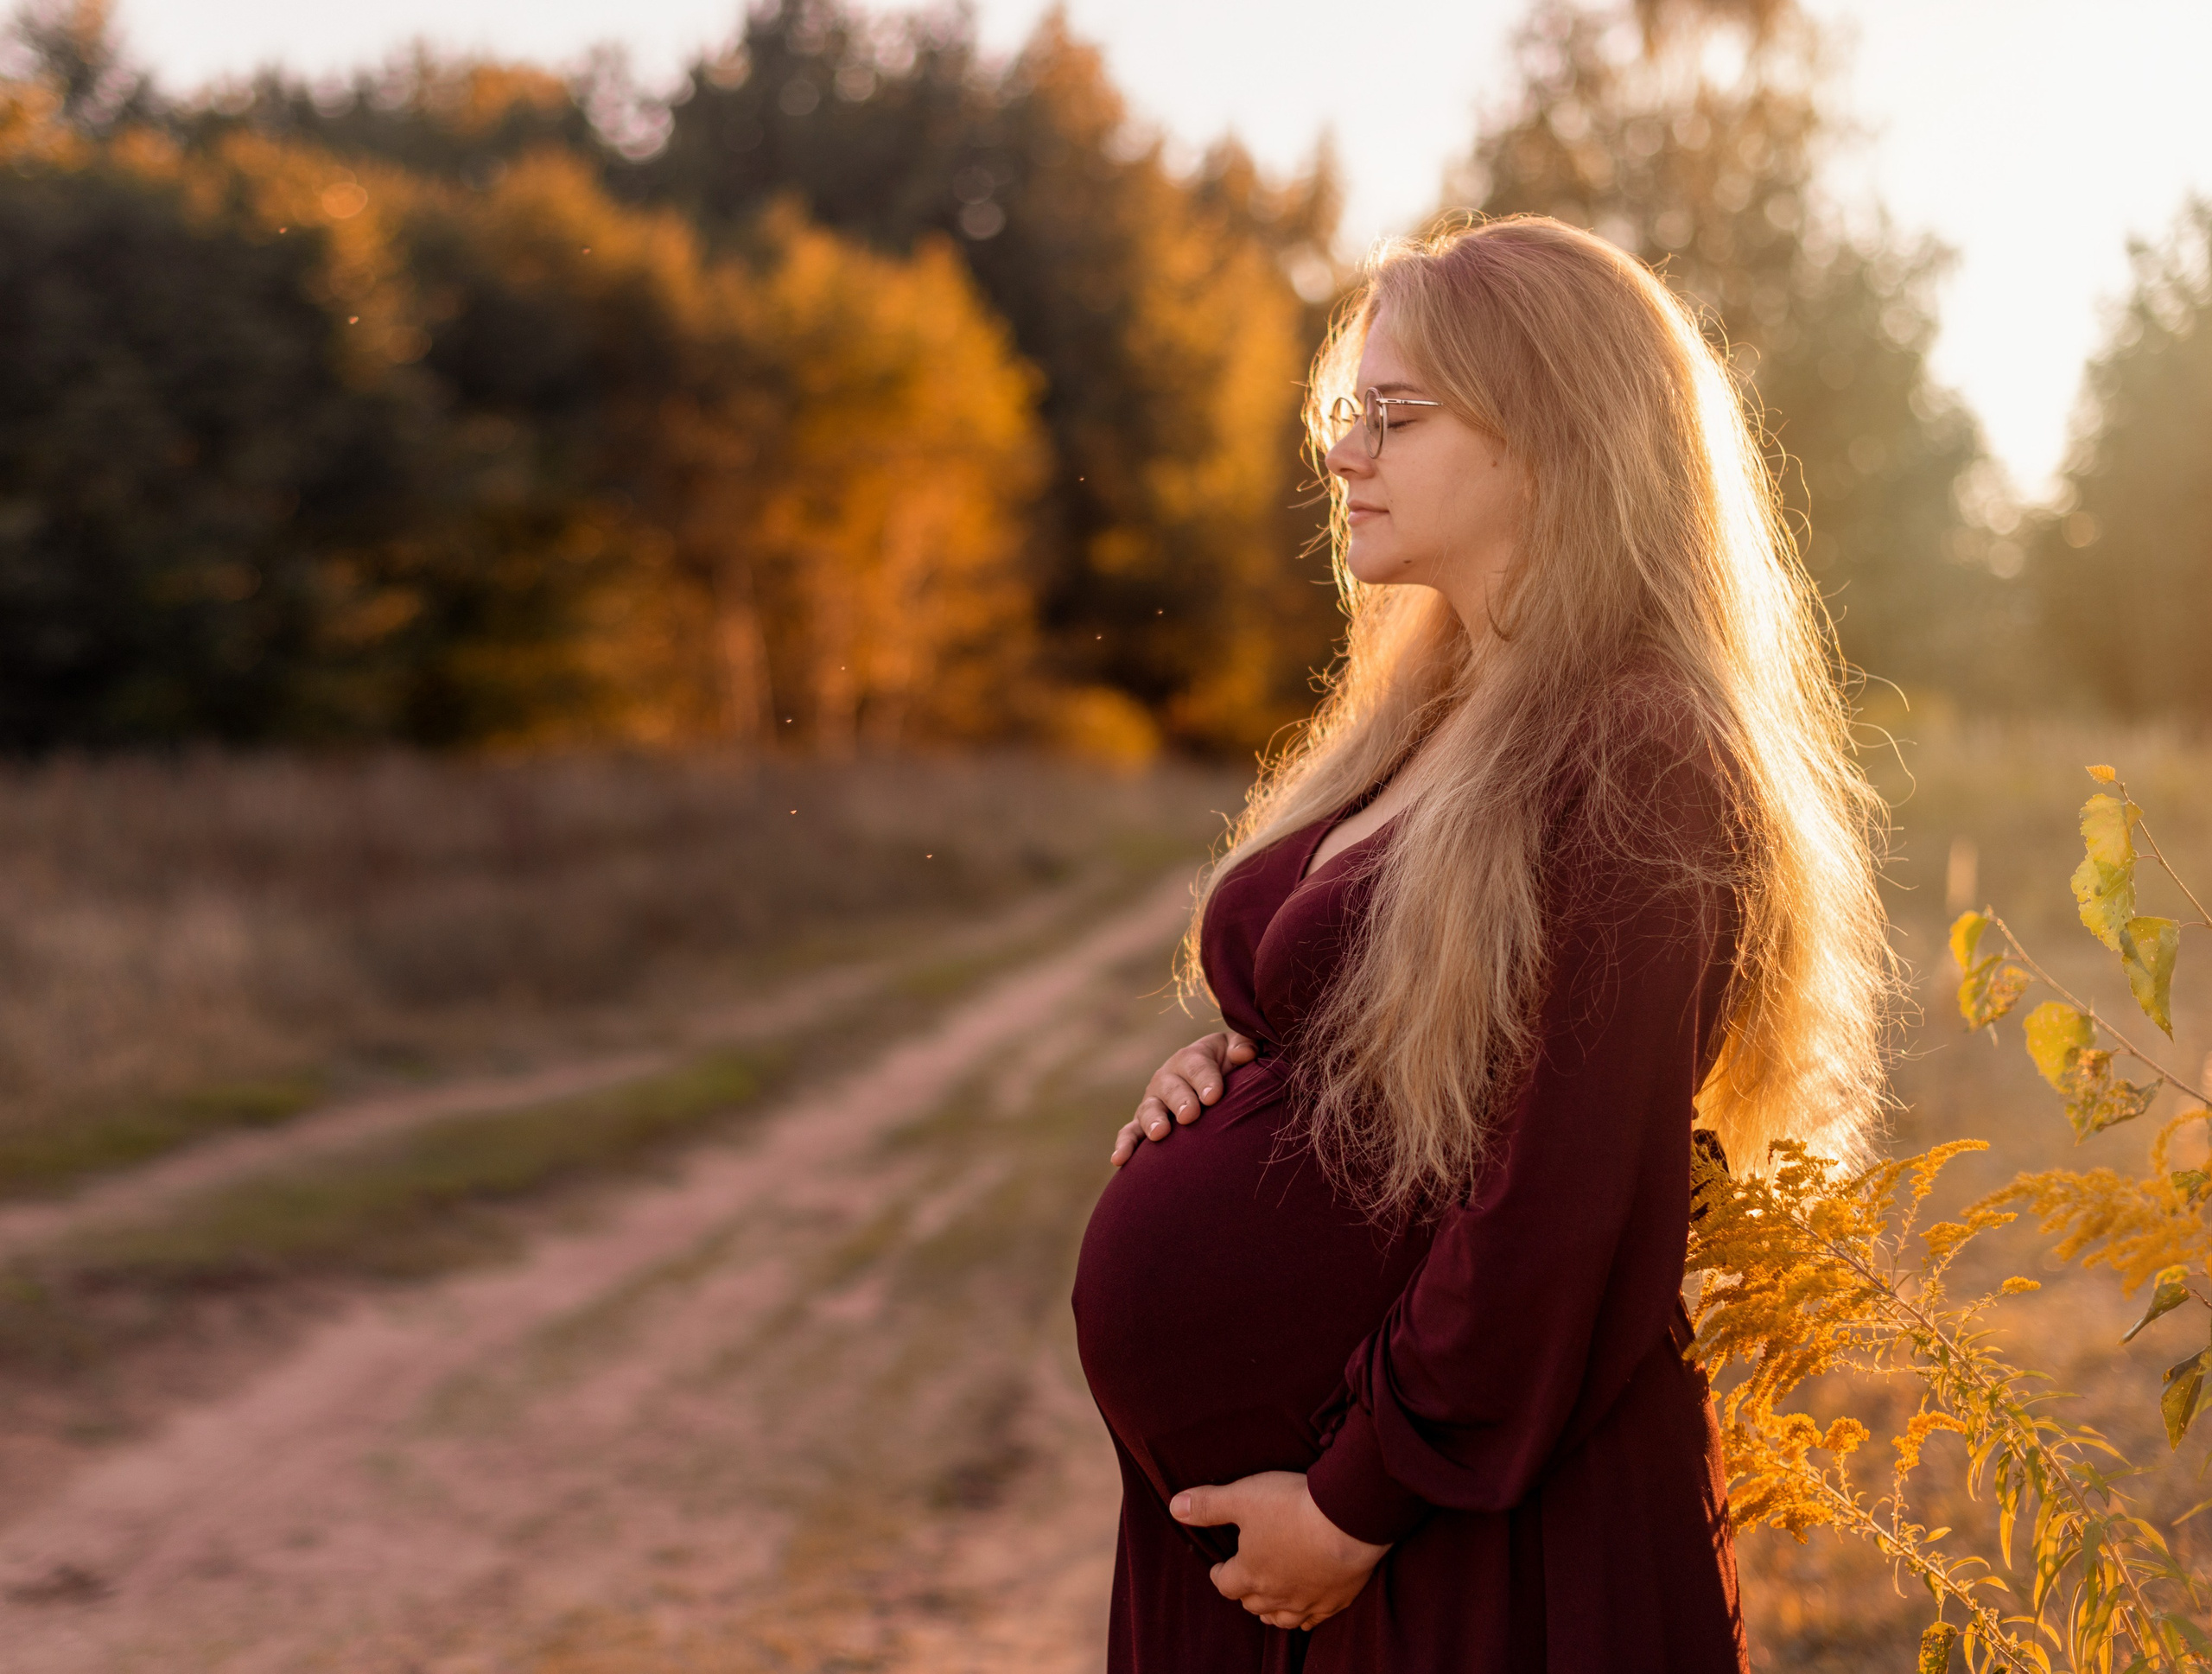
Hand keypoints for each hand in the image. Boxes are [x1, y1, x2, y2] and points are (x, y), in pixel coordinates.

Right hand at [1110, 1029, 1257, 1164]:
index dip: (1205, 1080)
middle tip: (1190, 1115)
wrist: (1213, 1083)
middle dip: (1180, 1101)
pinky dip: (1124, 1145)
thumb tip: (1245, 1054)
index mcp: (1191, 1058)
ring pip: (1149, 1109)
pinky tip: (1120, 1160)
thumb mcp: (1237, 1049)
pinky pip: (1130, 1133)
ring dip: (1153, 1121)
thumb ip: (1243, 1045)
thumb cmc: (1229, 1065)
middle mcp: (1167, 1077)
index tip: (1214, 1096)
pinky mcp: (1143, 1124)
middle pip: (1171, 1088)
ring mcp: (1154, 1101)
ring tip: (1159, 1134)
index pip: (1197, 1066)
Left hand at [1171, 1470, 1386, 1630]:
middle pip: (1252, 1603)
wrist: (1348, 1521)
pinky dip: (1306, 1617)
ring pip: (1281, 1618)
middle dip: (1244, 1592)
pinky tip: (1306, 1611)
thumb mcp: (1242, 1496)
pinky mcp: (1335, 1600)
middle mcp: (1275, 1595)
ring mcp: (1307, 1601)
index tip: (1218, 1567)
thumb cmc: (1291, 1506)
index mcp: (1249, 1573)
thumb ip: (1208, 1504)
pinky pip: (1314, 1620)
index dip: (1218, 1575)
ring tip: (1269, 1602)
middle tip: (1244, 1579)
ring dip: (1271, 1611)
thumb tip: (1174, 1507)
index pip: (1224, 1584)